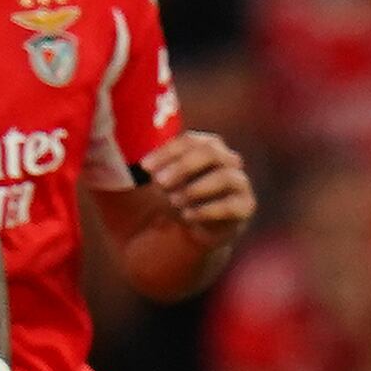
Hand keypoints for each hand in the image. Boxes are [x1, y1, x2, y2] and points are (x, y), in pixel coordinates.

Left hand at [143, 129, 254, 246]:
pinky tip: (187, 216)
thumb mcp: (157, 180)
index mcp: (206, 145)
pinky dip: (207, 211)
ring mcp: (239, 182)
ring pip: (224, 177)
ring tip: (173, 202)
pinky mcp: (245, 207)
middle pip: (210, 152)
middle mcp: (227, 159)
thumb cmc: (172, 196)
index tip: (144, 168)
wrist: (192, 231)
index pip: (189, 140)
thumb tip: (125, 158)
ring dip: (194, 189)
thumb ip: (146, 167)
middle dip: (182, 167)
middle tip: (159, 183)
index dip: (167, 152)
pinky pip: (232, 206)